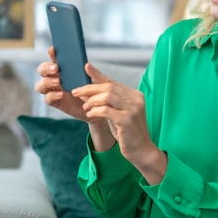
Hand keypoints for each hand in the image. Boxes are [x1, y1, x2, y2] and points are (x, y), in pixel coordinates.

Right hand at [34, 47, 89, 121]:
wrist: (95, 108)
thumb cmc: (93, 91)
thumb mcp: (95, 81)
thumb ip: (91, 72)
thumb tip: (87, 64)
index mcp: (63, 69)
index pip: (53, 59)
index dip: (51, 53)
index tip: (52, 50)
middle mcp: (55, 78)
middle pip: (42, 70)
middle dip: (46, 68)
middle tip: (56, 68)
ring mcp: (53, 90)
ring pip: (40, 85)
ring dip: (47, 82)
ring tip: (59, 82)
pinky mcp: (55, 102)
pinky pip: (47, 98)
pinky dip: (52, 95)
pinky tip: (61, 94)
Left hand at [72, 63, 166, 182]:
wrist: (141, 150)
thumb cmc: (128, 132)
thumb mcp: (117, 114)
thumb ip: (107, 102)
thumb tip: (88, 92)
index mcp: (134, 95)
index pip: (113, 81)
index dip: (98, 74)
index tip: (85, 67)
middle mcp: (135, 99)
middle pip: (108, 87)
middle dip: (89, 89)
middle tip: (76, 92)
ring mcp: (133, 109)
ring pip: (107, 96)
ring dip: (92, 101)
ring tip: (85, 107)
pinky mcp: (127, 120)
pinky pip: (106, 110)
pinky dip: (95, 111)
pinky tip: (90, 114)